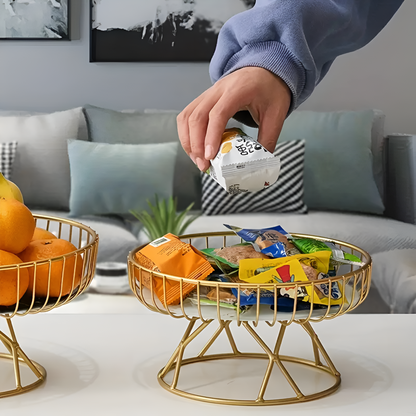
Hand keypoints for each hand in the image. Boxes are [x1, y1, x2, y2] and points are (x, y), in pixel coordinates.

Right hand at [177, 67, 291, 171]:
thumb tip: (259, 163)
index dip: (212, 136)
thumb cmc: (270, 89)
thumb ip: (268, 138)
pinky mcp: (203, 100)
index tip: (210, 156)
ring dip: (188, 141)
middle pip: (197, 116)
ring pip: (187, 116)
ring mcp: (208, 94)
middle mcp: (218, 90)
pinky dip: (186, 134)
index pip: (218, 114)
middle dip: (196, 144)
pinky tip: (194, 148)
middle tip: (203, 165)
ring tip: (197, 160)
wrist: (265, 70)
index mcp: (238, 90)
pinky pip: (187, 116)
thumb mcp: (276, 114)